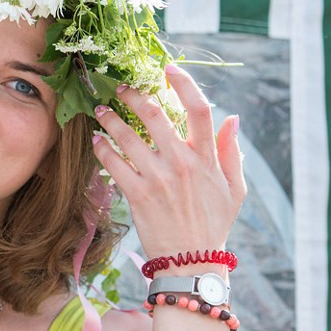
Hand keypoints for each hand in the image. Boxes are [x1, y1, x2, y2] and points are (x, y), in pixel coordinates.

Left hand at [90, 65, 245, 264]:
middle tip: (119, 89)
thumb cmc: (213, 224)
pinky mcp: (137, 195)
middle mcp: (182, 163)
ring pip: (129, 137)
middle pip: (155, 116)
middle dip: (133, 96)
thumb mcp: (235, 189)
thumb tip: (233, 119)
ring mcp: (158, 178)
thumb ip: (231, 152)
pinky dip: (102, 149)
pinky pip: (114, 164)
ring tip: (99, 111)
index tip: (168, 69)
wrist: (191, 261)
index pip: (199, 109)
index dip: (183, 84)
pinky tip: (95, 141)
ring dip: (110, 120)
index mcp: (207, 158)